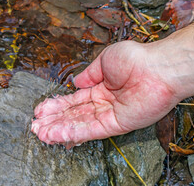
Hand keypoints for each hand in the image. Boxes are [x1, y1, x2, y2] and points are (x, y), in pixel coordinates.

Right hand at [31, 23, 193, 146]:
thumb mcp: (105, 61)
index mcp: (102, 87)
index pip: (76, 99)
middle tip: (36, 125)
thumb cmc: (135, 58)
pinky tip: (58, 134)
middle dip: (55, 120)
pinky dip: (74, 132)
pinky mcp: (118, 124)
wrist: (158, 67)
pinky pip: (92, 130)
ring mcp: (111, 115)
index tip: (42, 109)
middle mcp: (105, 103)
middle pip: (75, 114)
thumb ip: (89, 74)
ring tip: (41, 133)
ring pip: (80, 124)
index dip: (58, 105)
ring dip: (60, 129)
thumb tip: (75, 82)